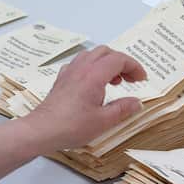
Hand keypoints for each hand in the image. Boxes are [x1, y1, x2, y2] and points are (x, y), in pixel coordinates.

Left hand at [21, 46, 146, 151]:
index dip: (134, 67)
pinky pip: (79, 64)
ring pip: (92, 55)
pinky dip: (92, 67)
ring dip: (107, 63)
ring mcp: (69, 72)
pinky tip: (93, 83)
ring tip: (114, 81)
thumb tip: (137, 102)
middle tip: (130, 79)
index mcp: (94, 75)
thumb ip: (123, 108)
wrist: (41, 131)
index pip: (119, 59)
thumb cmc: (71, 126)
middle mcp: (81, 68)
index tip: (142, 79)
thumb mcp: (104, 121)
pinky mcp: (61, 80)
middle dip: (122, 62)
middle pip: (106, 52)